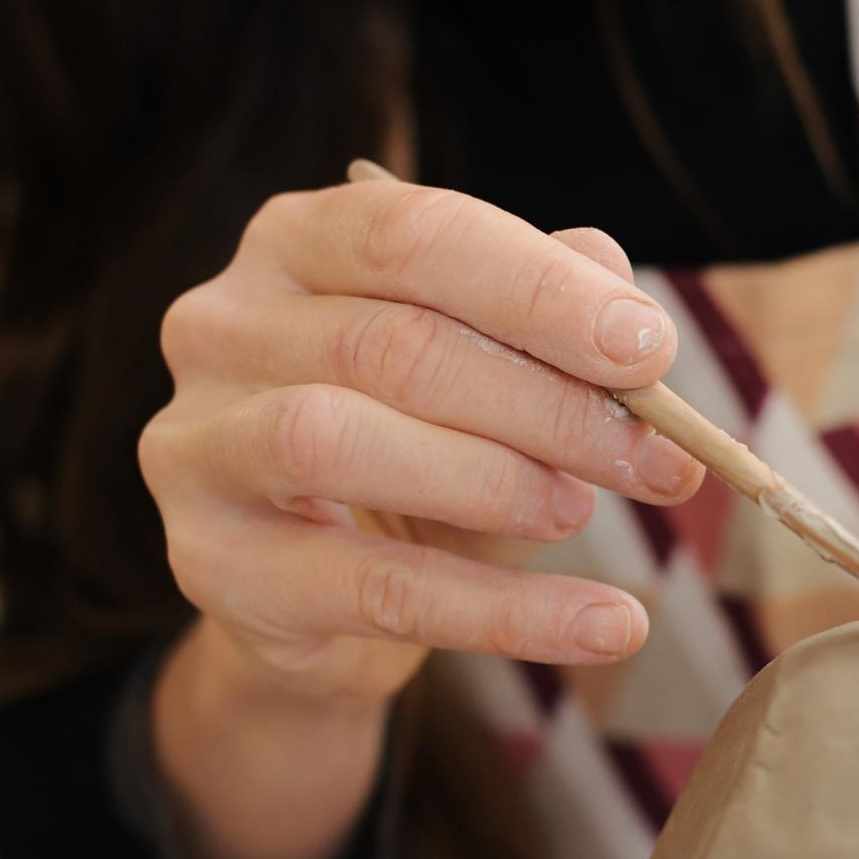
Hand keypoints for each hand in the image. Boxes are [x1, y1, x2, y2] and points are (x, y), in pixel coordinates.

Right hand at [138, 178, 703, 715]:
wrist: (317, 599)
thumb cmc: (416, 453)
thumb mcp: (490, 378)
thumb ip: (553, 330)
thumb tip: (631, 325)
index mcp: (298, 242)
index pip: (414, 234)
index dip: (540, 290)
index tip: (649, 349)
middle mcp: (223, 324)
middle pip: (391, 345)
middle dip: (549, 404)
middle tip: (660, 458)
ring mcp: (197, 442)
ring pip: (340, 442)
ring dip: (496, 482)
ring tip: (583, 515)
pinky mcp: (211, 563)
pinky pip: (371, 588)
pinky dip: (506, 611)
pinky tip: (607, 624)